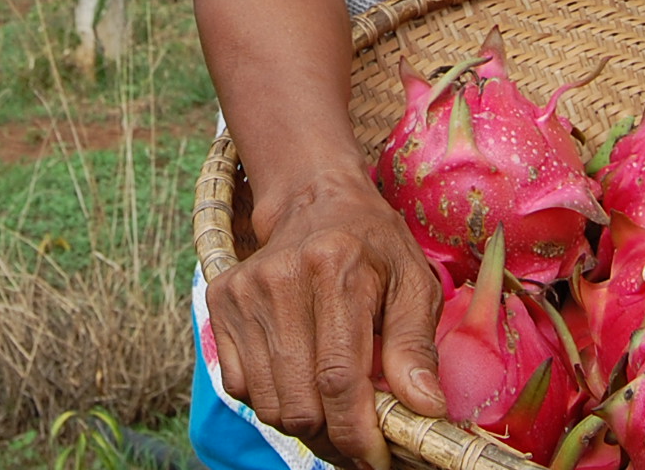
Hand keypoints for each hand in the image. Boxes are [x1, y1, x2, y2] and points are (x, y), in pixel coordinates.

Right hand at [208, 170, 446, 469]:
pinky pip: (240, 386)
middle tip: (360, 437)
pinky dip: (272, 399)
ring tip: (333, 410)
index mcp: (336, 268)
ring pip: (267, 403)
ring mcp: (243, 291)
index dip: (358, 433)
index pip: (339, 377)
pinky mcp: (219, 302)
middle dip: (333, 437)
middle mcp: (281, 278)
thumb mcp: (413, 283)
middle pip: (299, 402)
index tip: (377, 458)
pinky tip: (300, 380)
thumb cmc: (373, 246)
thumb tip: (425, 409)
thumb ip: (416, 346)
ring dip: (304, 423)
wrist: (314, 200)